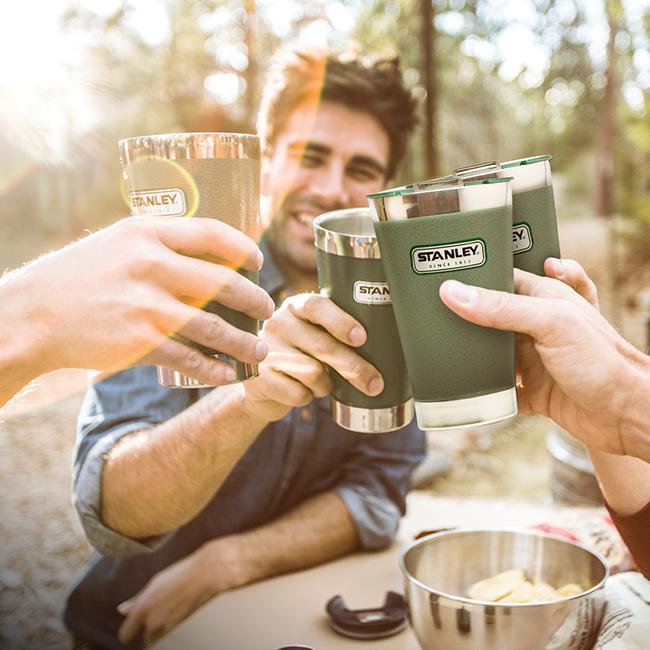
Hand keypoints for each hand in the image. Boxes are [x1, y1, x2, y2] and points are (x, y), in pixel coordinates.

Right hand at [1, 217, 274, 385]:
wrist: (32, 314)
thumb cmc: (79, 277)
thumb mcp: (118, 244)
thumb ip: (161, 245)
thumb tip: (210, 256)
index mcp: (147, 232)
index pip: (212, 233)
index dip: (244, 248)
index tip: (258, 263)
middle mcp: (151, 264)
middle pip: (224, 282)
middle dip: (255, 299)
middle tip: (267, 311)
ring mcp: (146, 304)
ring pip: (215, 326)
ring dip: (244, 342)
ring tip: (260, 351)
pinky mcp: (140, 342)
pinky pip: (191, 358)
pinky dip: (215, 369)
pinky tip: (228, 375)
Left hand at [117, 539, 243, 647]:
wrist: (208, 573)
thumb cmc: (182, 573)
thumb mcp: (155, 583)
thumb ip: (137, 599)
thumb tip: (122, 609)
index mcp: (142, 608)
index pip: (125, 636)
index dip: (129, 633)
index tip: (134, 629)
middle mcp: (153, 621)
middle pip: (143, 643)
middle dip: (146, 635)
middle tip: (155, 621)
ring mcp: (169, 627)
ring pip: (157, 642)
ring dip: (159, 635)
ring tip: (168, 618)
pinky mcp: (182, 630)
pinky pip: (171, 639)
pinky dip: (171, 634)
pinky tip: (177, 618)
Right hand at [241, 293, 383, 422]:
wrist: (263, 386)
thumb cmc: (302, 357)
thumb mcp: (315, 337)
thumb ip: (337, 336)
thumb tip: (381, 351)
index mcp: (296, 306)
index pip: (318, 306)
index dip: (341, 322)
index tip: (362, 338)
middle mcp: (278, 323)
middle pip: (323, 345)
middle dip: (354, 367)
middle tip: (374, 383)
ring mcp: (265, 350)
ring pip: (313, 372)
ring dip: (325, 386)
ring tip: (321, 384)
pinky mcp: (257, 378)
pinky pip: (297, 393)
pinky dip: (306, 398)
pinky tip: (301, 392)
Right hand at [439, 258, 648, 456]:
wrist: (628, 416)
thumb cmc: (601, 362)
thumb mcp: (549, 323)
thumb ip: (501, 307)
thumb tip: (453, 292)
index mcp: (545, 299)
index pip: (503, 279)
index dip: (475, 275)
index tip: (440, 275)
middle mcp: (537, 327)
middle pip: (492, 318)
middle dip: (465, 317)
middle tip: (429, 315)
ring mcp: (535, 360)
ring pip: (492, 354)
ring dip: (470, 356)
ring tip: (437, 351)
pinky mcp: (534, 391)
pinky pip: (500, 391)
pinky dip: (483, 394)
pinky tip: (463, 393)